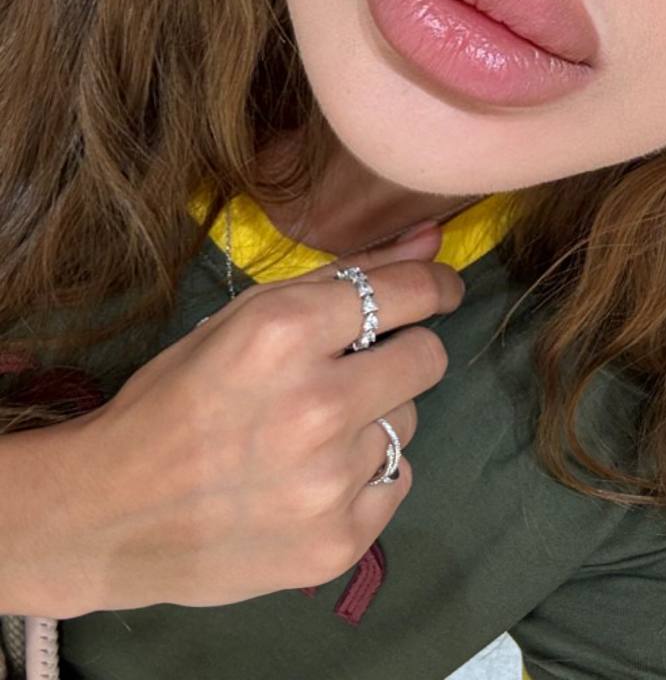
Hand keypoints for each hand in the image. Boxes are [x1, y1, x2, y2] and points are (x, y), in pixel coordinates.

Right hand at [52, 223, 462, 615]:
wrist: (108, 515)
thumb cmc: (174, 399)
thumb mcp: (242, 318)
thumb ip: (345, 275)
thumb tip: (432, 239)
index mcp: (286, 334)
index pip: (411, 293)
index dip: (434, 287)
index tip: (438, 291)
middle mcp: (318, 406)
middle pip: (428, 358)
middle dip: (402, 353)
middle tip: (357, 369)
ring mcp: (331, 482)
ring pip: (408, 423)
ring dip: (373, 420)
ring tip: (309, 435)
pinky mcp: (339, 543)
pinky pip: (397, 482)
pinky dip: (365, 477)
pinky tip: (311, 481)